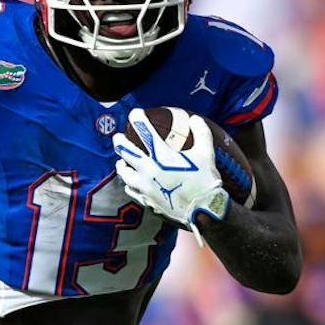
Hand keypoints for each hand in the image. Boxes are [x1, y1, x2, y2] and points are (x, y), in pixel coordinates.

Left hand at [112, 109, 230, 232]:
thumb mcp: (206, 153)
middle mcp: (149, 170)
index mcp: (162, 156)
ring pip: (124, 173)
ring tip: (121, 161)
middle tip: (117, 137)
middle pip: (126, 152)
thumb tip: (194, 119)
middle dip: (120, 142)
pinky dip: (129, 184)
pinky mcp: (147, 200)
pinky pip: (131, 190)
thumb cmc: (205, 181)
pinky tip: (130, 183)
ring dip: (122, 165)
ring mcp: (145, 187)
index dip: (137, 119)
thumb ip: (201, 132)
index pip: (144, 132)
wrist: (203, 211)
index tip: (134, 113)